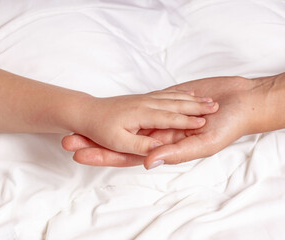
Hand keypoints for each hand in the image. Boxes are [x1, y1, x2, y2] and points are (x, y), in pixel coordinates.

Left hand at [62, 76, 259, 167]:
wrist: (243, 103)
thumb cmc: (228, 126)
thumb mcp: (201, 143)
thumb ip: (174, 152)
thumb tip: (147, 162)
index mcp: (163, 145)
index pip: (128, 155)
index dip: (104, 155)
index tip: (80, 154)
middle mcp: (157, 134)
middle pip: (121, 142)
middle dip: (95, 143)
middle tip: (68, 142)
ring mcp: (158, 117)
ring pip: (124, 126)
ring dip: (103, 127)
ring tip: (77, 126)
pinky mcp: (162, 101)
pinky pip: (138, 108)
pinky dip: (123, 111)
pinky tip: (108, 109)